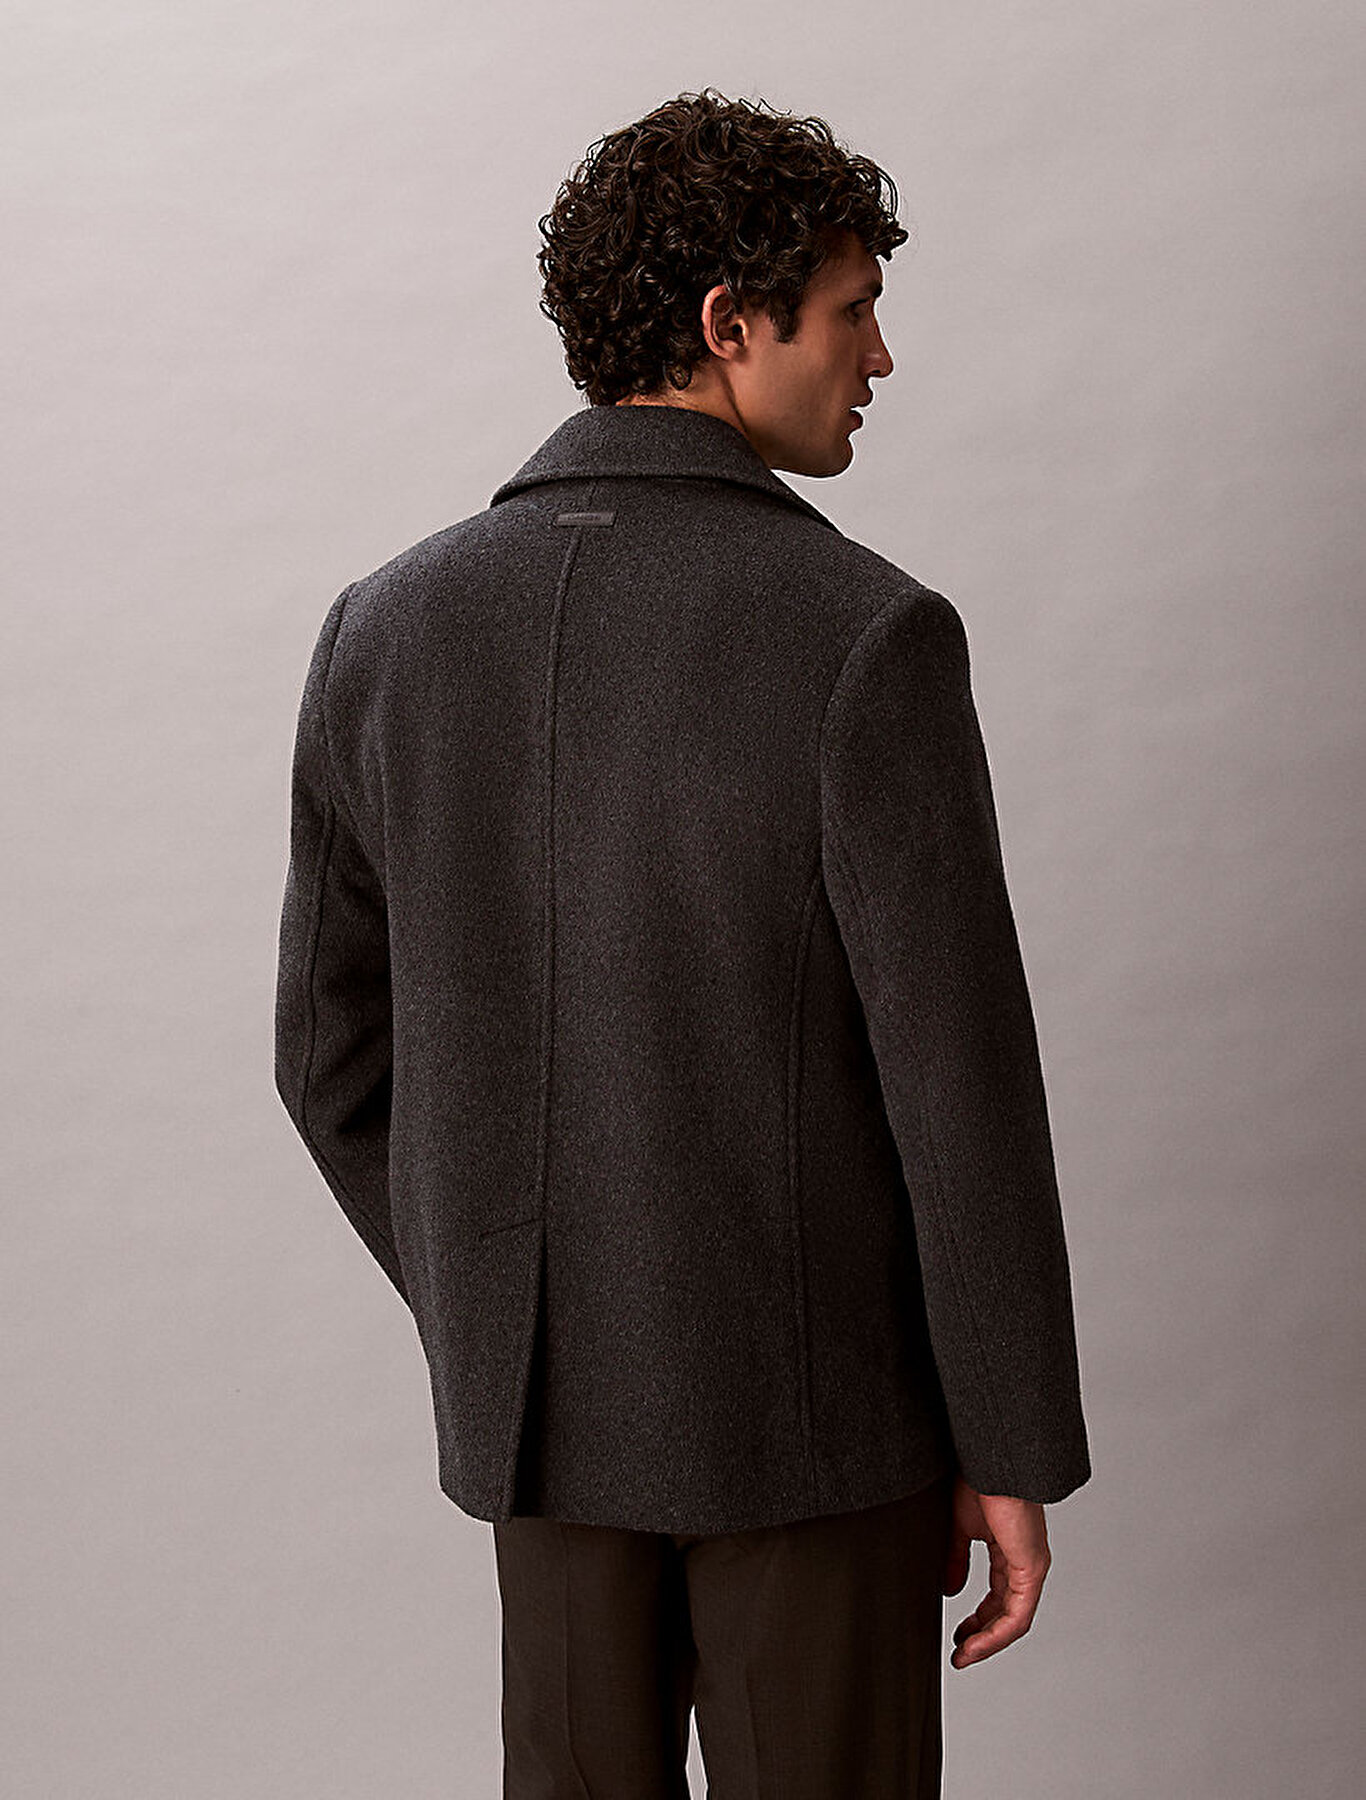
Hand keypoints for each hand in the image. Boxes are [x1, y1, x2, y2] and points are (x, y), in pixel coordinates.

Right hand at [942, 1475, 1051, 1668]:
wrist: (990, 1459)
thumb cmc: (977, 1478)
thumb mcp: (960, 1527)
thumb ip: (957, 1559)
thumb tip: (950, 1589)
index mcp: (1010, 1549)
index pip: (998, 1595)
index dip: (978, 1619)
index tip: (958, 1634)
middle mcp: (1026, 1561)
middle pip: (1007, 1612)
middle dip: (982, 1636)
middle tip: (960, 1653)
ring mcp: (1032, 1565)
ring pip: (1014, 1619)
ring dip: (988, 1642)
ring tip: (964, 1655)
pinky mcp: (1032, 1568)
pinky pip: (1017, 1614)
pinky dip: (996, 1633)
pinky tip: (975, 1642)